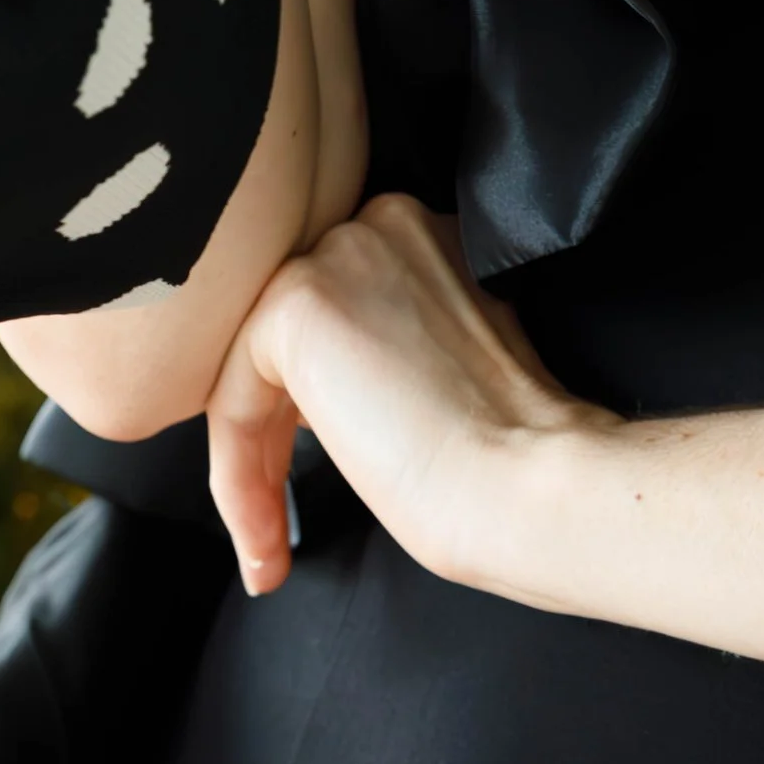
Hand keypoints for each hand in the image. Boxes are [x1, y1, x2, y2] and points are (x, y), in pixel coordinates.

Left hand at [204, 192, 606, 598]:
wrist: (531, 481)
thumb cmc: (510, 453)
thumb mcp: (443, 363)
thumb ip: (390, 339)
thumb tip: (326, 380)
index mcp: (424, 233)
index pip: (336, 312)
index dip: (317, 403)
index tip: (331, 473)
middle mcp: (380, 221)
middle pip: (288, 333)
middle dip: (278, 427)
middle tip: (281, 516)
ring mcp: (340, 255)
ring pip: (252, 362)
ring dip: (251, 460)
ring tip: (272, 542)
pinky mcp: (300, 302)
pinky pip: (232, 393)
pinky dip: (237, 473)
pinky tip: (267, 533)